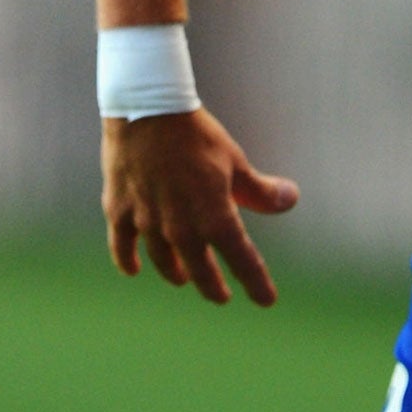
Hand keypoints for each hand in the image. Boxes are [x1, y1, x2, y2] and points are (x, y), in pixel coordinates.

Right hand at [101, 108, 299, 305]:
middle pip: (200, 270)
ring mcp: (147, 223)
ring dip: (175, 273)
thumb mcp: (235, 162)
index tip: (266, 300)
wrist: (146, 111)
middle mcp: (180, 229)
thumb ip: (260, 191)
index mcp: (214, 217)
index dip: (256, 282)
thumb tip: (292, 200)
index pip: (242, 260)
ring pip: (163, 260)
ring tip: (182, 278)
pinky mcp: (119, 211)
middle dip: (213, 286)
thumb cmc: (196, 136)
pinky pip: (122, 246)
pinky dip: (128, 261)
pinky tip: (133, 269)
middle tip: (221, 296)